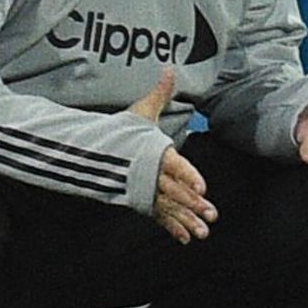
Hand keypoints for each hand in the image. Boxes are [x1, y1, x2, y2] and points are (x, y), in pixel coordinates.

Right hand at [127, 68, 217, 243]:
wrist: (95, 151)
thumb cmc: (123, 130)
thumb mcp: (141, 110)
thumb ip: (160, 93)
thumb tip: (170, 68)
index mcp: (154, 152)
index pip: (174, 164)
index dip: (188, 176)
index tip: (203, 187)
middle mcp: (151, 173)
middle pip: (175, 191)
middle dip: (194, 204)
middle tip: (211, 214)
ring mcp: (147, 189)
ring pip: (170, 208)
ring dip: (187, 220)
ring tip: (203, 233)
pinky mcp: (143, 200)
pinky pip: (159, 216)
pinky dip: (172, 228)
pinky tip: (185, 239)